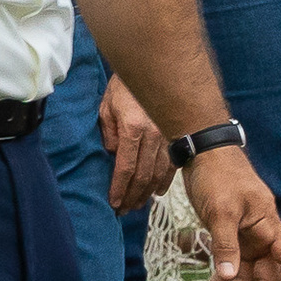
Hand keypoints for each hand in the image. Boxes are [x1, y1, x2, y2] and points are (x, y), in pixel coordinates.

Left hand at [98, 74, 171, 212]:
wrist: (152, 70)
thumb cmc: (124, 88)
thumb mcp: (107, 107)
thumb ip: (109, 133)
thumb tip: (113, 156)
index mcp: (133, 128)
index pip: (125, 167)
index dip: (119, 188)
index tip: (114, 203)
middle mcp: (153, 135)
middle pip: (143, 175)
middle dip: (132, 196)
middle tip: (124, 210)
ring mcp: (166, 136)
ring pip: (158, 173)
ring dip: (147, 192)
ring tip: (137, 205)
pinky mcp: (174, 136)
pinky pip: (171, 165)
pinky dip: (164, 181)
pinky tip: (156, 192)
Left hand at [180, 146, 280, 280]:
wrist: (202, 153)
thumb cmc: (219, 175)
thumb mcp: (221, 211)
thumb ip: (226, 245)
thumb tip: (228, 278)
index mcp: (269, 226)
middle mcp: (261, 235)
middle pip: (266, 275)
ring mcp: (245, 238)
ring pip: (244, 275)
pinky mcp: (228, 237)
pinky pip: (227, 265)